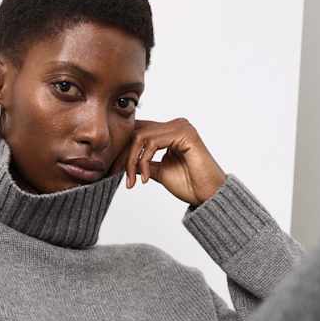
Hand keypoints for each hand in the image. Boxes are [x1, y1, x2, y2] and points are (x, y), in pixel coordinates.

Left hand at [109, 117, 227, 205]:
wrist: (207, 195)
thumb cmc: (188, 185)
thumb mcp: (159, 172)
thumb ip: (144, 163)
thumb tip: (124, 162)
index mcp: (170, 131)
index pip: (139, 131)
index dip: (122, 150)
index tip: (112, 171)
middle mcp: (176, 125)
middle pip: (137, 131)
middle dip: (123, 155)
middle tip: (116, 176)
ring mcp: (181, 127)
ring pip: (141, 136)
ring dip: (132, 161)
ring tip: (133, 180)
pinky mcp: (184, 134)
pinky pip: (152, 143)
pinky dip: (143, 161)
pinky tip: (144, 179)